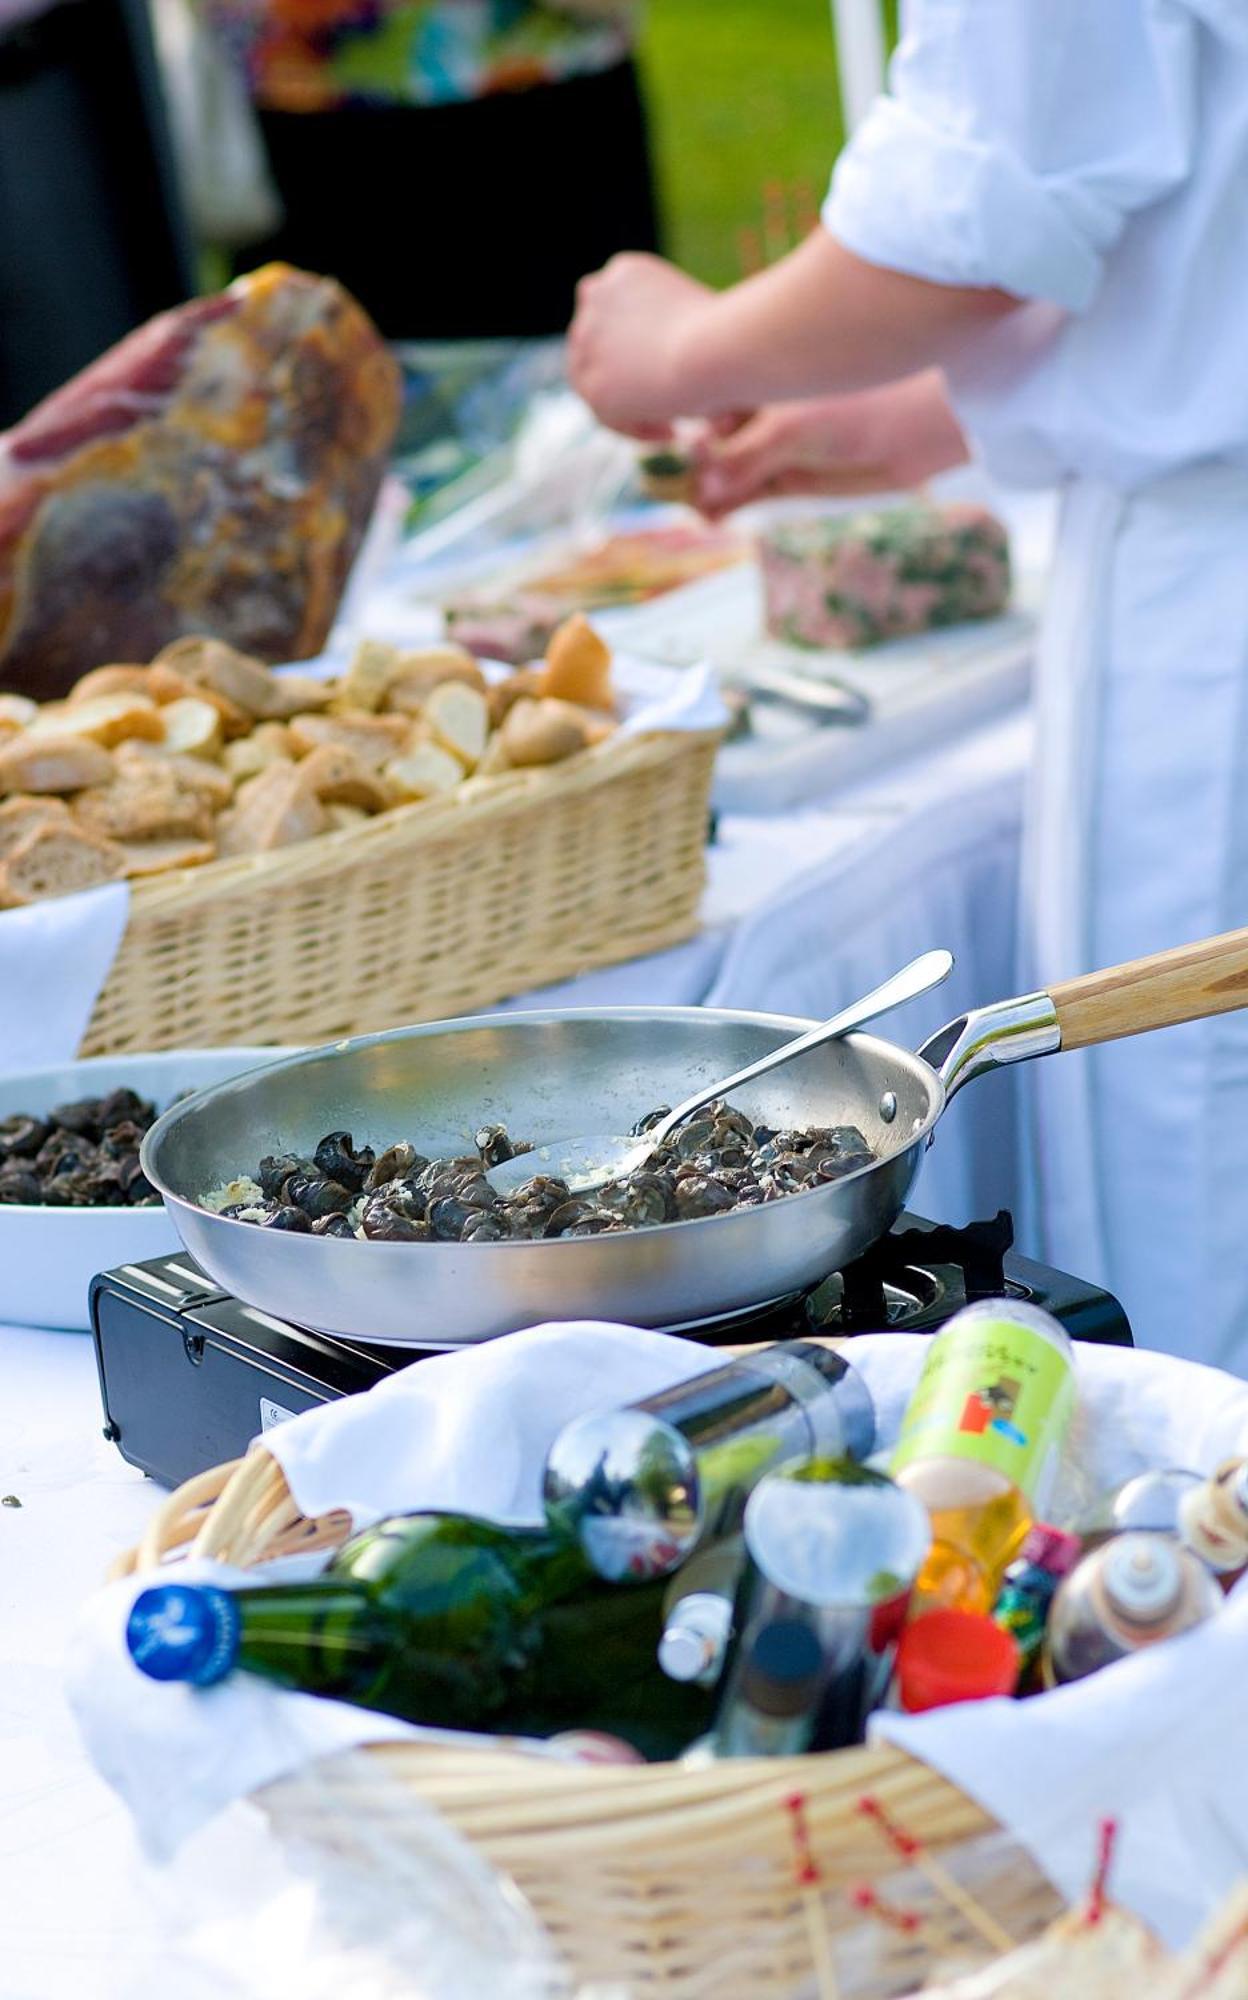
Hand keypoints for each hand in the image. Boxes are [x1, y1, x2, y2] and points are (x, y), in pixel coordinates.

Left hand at [568, 253, 717, 436]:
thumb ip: (671, 330)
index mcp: (623, 272)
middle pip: (594, 346)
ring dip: (627, 405)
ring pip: (595, 382)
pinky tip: (672, 432)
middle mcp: (597, 297)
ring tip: (670, 424)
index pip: (612, 314)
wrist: (715, 348)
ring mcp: (587, 340)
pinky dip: (637, 427)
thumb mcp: (700, 315)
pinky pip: (608, 417)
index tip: (660, 372)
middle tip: (657, 402)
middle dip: (621, 376)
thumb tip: (672, 364)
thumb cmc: (729, 333)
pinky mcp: (592, 386)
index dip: (631, 348)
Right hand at [691, 371, 969, 518]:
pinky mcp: (788, 477)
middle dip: (689, 465)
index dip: (682, 427)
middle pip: (706, 442)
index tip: (672, 449)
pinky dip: (726, 506)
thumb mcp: (790, 429)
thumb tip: (698, 491)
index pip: (701, 400)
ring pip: (725, 472)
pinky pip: (745, 495)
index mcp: (756, 371)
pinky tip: (710, 517)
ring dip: (706, 491)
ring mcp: (772, 443)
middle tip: (673, 485)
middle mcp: (758, 404)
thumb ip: (741, 460)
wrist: (921, 426)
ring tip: (695, 507)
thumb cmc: (860, 404)